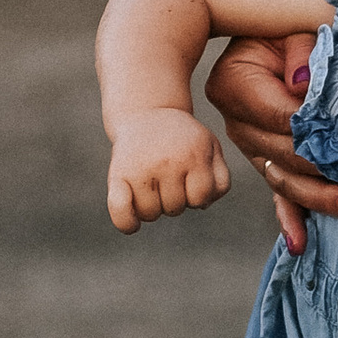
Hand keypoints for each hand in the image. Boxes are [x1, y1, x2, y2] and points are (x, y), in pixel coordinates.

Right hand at [108, 107, 232, 227]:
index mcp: (194, 155)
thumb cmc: (184, 139)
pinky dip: (126, 223)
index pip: (200, 199)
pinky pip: (121, 210)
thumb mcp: (210, 149)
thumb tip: (202, 205)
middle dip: (173, 199)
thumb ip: (220, 179)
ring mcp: (141, 168)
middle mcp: (167, 162)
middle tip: (166, 176)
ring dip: (152, 207)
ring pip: (150, 214)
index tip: (189, 181)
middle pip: (175, 208)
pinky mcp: (117, 173)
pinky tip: (133, 224)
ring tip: (152, 184)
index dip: (195, 196)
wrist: (147, 112)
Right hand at [206, 33, 337, 251]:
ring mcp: (248, 145)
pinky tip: (301, 243)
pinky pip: (276, 194)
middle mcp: (235, 119)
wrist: (272, 31)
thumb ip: (303, 50)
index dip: (313, 132)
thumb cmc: (291, 27)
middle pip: (280, 155)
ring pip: (282, 180)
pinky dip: (290, 218)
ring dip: (319, 198)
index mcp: (234, 82)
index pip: (278, 116)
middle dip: (324, 171)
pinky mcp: (264, 161)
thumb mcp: (297, 27)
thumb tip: (302, 83)